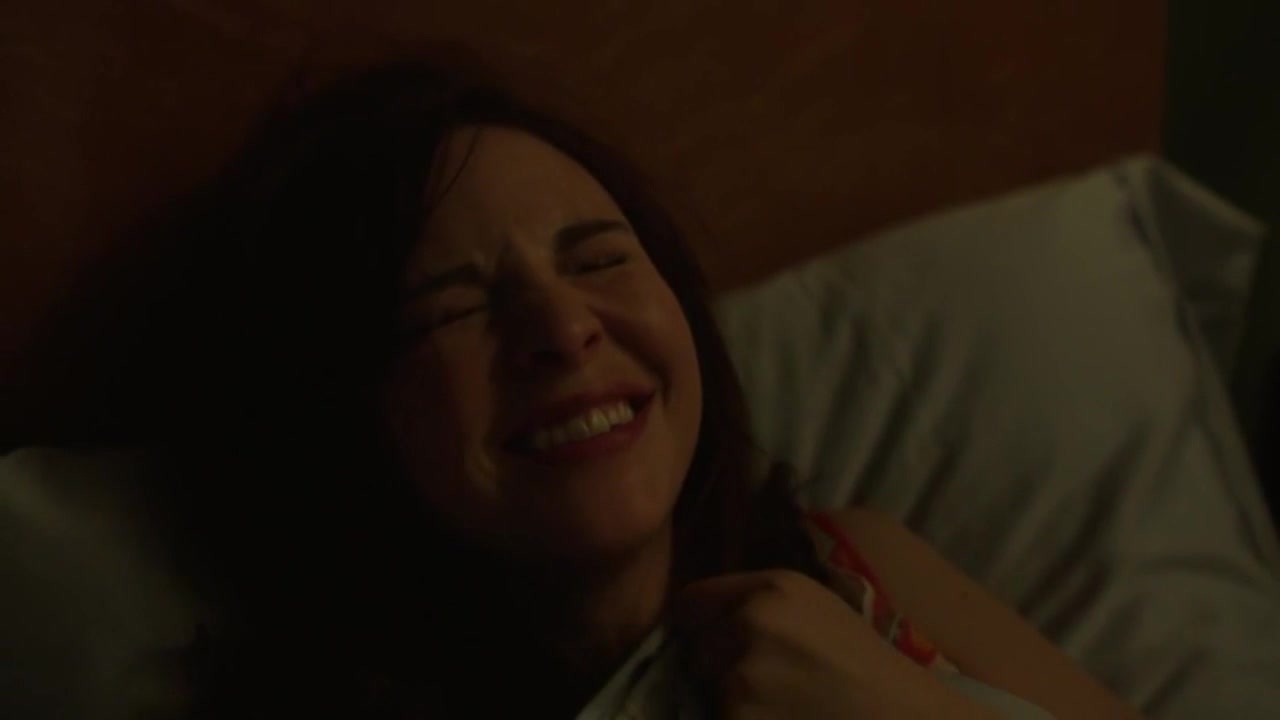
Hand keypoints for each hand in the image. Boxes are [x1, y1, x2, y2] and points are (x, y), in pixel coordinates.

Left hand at [672, 570, 995, 718]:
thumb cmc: (866, 669)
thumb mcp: (816, 609)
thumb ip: (756, 605)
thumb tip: (695, 623)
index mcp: (771, 589)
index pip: (692, 601)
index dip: (698, 625)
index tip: (710, 642)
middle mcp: (751, 623)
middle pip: (698, 650)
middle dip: (719, 668)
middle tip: (770, 686)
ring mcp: (742, 678)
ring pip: (709, 693)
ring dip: (733, 704)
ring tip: (784, 708)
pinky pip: (721, 719)